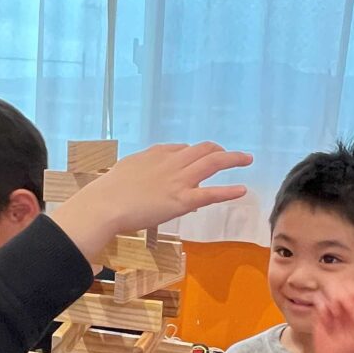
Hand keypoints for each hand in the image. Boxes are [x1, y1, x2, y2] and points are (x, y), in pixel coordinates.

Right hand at [50, 142, 251, 261]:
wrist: (106, 203)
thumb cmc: (109, 191)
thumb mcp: (127, 169)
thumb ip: (141, 169)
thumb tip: (149, 176)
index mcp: (156, 154)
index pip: (181, 149)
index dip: (193, 153)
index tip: (199, 157)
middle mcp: (171, 162)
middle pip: (203, 149)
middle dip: (219, 149)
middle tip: (231, 154)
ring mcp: (179, 180)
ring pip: (212, 163)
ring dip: (232, 159)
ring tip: (247, 159)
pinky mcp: (182, 200)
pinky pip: (211, 193)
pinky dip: (229, 191)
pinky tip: (242, 190)